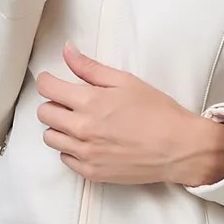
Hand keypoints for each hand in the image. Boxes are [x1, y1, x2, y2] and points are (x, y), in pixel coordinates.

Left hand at [35, 42, 223, 185]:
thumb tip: (67, 51)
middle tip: (71, 103)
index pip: (47, 88)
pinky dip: (71, 149)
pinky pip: (65, 159)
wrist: (179, 148)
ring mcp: (85, 153)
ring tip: (81, 124)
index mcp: (89, 102)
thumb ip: (90, 68)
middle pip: (44, 113)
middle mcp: (82, 129)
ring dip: (60, 128)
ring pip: (51, 138)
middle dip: (53, 104)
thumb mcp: (125, 81)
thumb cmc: (158, 112)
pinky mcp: (92, 172)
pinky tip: (90, 142)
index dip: (48, 81)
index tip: (54, 82)